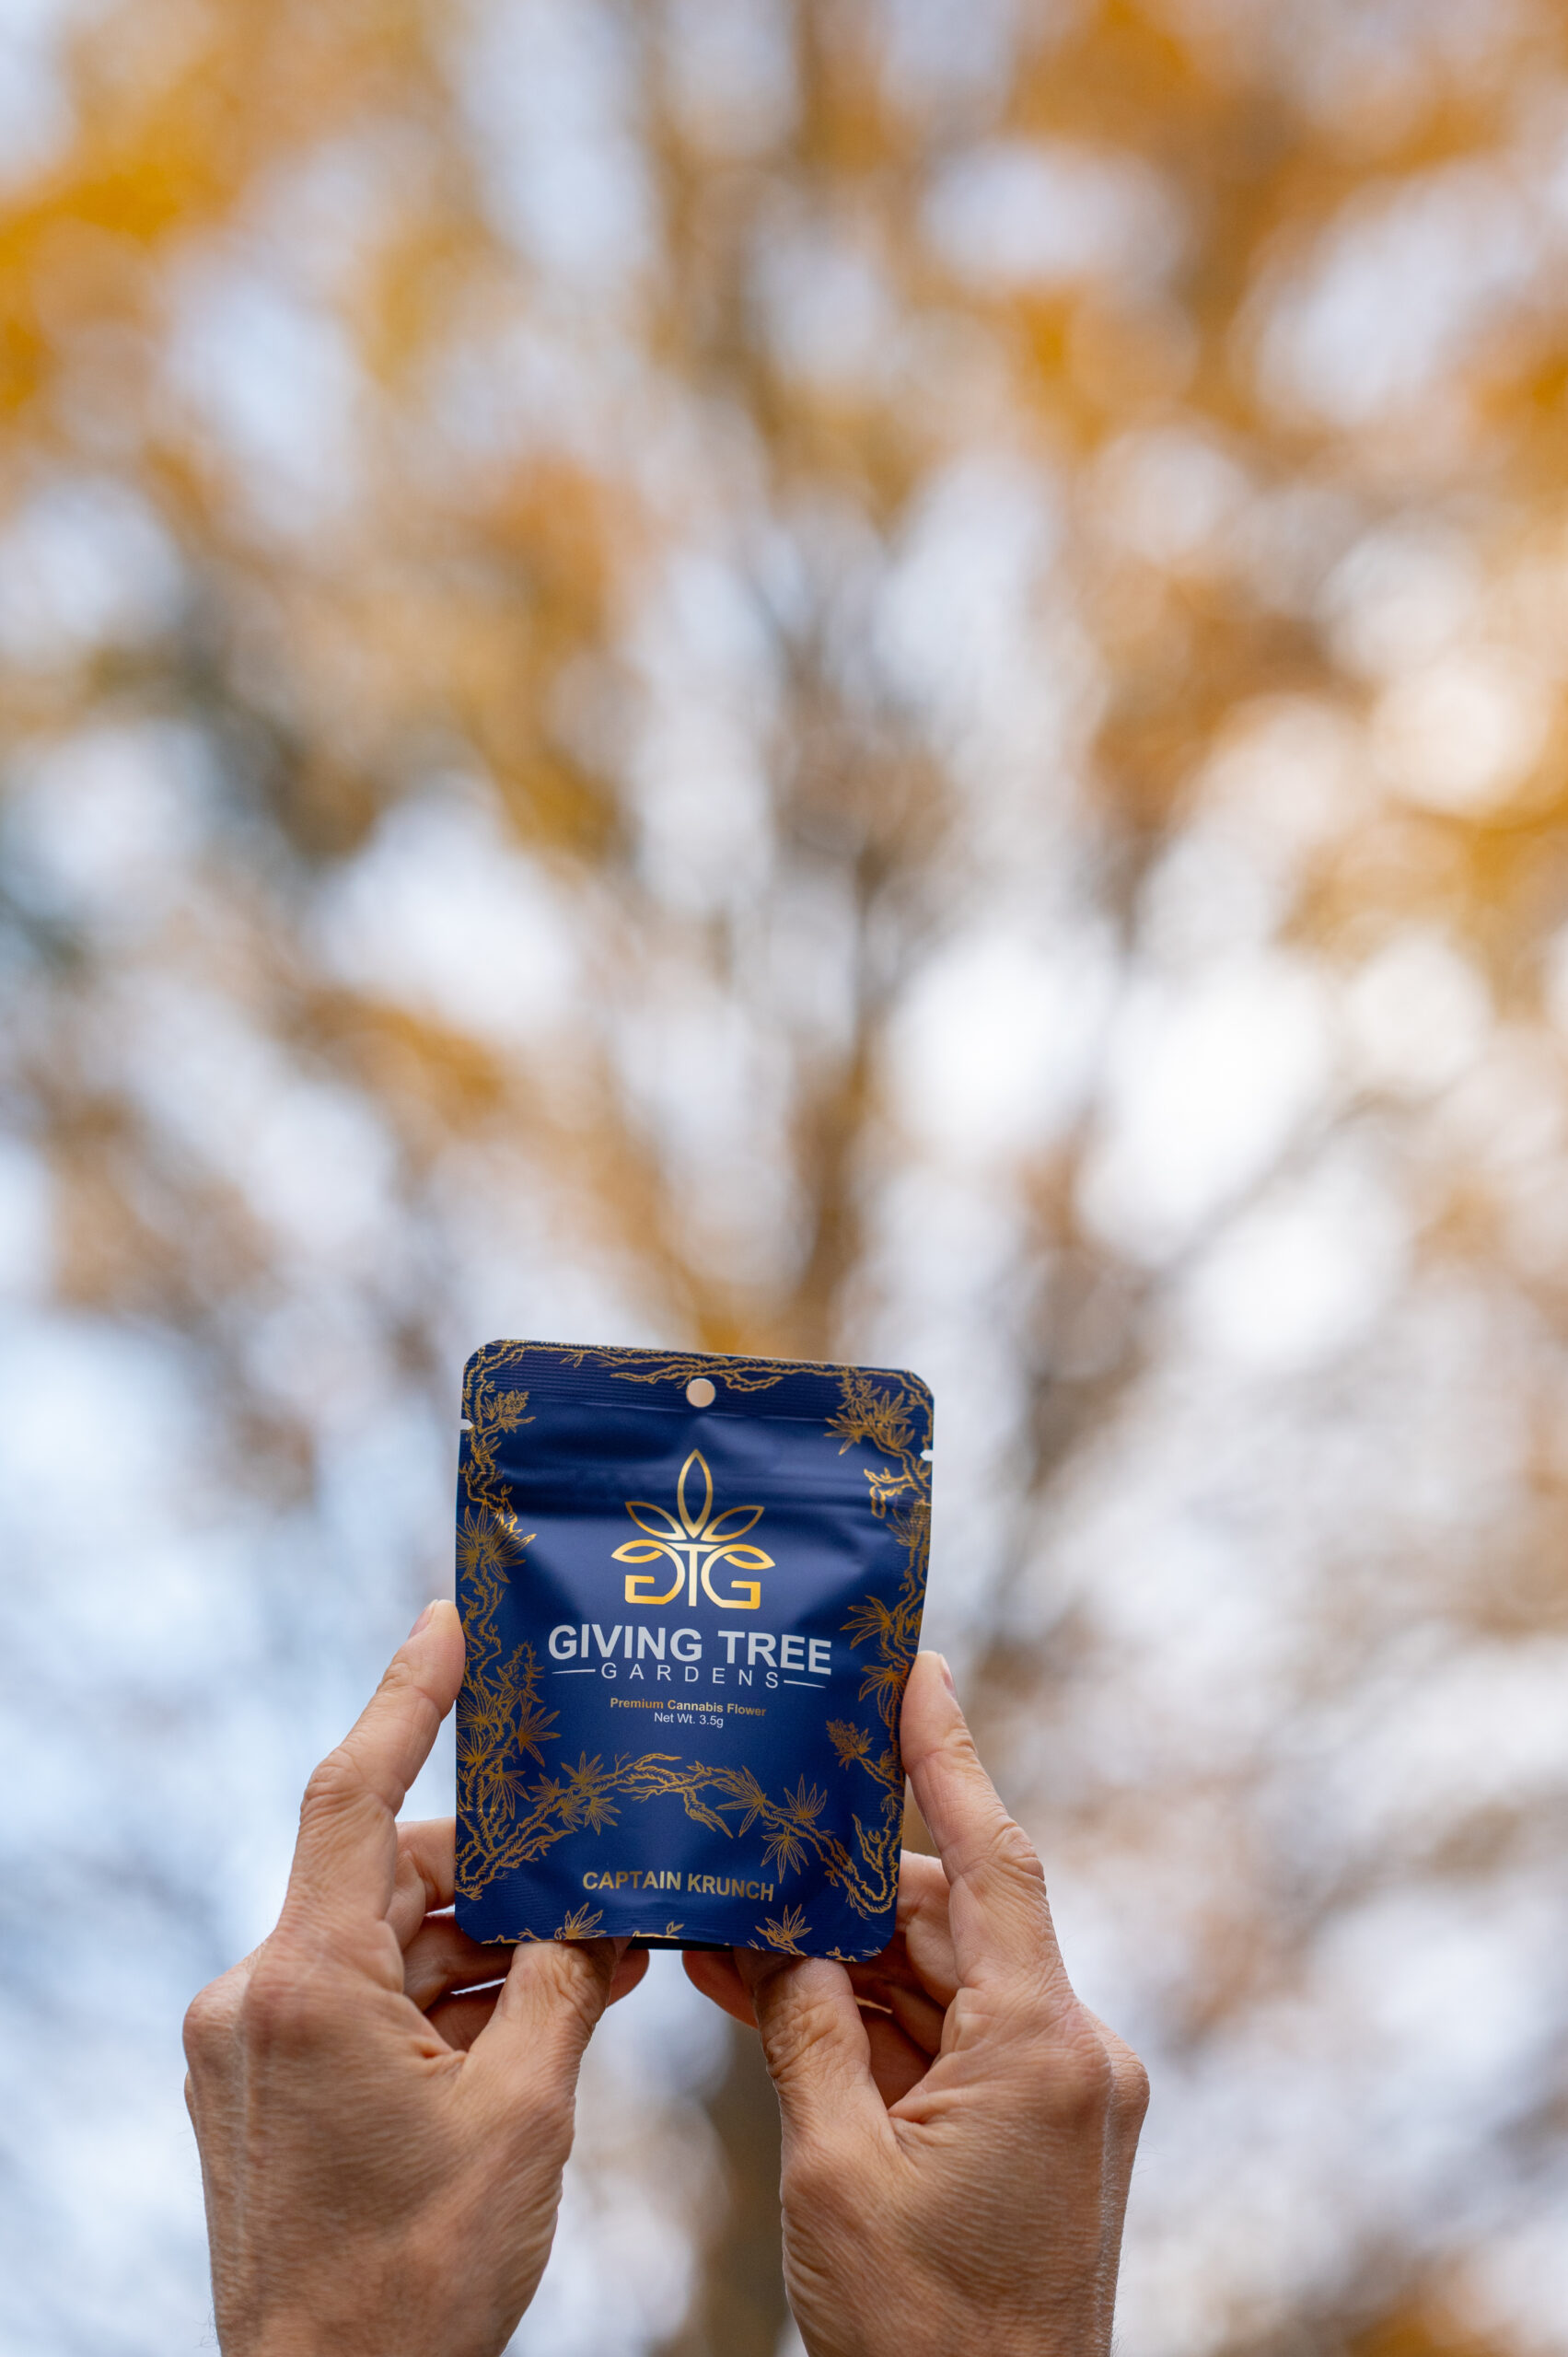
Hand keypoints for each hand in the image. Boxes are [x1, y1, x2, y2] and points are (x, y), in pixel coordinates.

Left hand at [182, 1600, 646, 2356]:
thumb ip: (561, 1983)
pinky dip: (440, 1999)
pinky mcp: (264, 2091)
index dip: (406, 1696)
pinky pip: (361, 2001)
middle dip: (496, 1872)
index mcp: (306, 1984)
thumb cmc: (420, 2276)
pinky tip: (529, 2020)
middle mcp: (257, 1997)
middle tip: (596, 1873)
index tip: (449, 1621)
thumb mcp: (523, 2112)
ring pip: (381, 1942)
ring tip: (587, 1964)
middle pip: (386, 1875)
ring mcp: (252, 2047)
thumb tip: (600, 1914)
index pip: (349, 1794)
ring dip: (479, 1946)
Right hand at [684, 1652, 1146, 2356]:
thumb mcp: (834, 2174)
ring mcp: (1061, 2099)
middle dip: (847, 1887)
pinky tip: (776, 2002)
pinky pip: (948, 2045)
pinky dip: (872, 2026)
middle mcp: (1072, 2056)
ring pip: (943, 1982)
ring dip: (846, 1963)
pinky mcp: (1036, 2137)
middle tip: (753, 1835)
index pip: (994, 1860)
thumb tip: (783, 1943)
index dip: (946, 1756)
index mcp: (1042, 2049)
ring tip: (731, 1932)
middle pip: (953, 1921)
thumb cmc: (918, 2339)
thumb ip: (808, 2035)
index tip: (915, 1668)